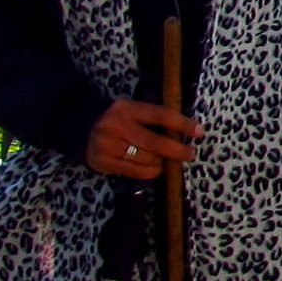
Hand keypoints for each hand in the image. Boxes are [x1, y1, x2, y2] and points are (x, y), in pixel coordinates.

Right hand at [83, 98, 198, 179]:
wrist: (82, 128)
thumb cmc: (119, 119)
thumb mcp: (133, 110)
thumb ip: (155, 119)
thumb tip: (189, 130)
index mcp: (127, 109)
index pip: (160, 115)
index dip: (182, 124)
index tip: (199, 131)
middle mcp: (116, 126)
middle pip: (155, 142)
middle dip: (177, 150)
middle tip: (189, 153)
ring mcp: (108, 145)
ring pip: (147, 159)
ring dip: (163, 162)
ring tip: (168, 161)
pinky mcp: (103, 162)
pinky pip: (136, 172)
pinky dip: (152, 171)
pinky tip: (156, 168)